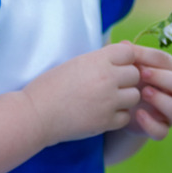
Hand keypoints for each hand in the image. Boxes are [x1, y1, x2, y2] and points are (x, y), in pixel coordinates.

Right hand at [23, 41, 142, 145]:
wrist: (36, 113)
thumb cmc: (50, 85)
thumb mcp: (75, 63)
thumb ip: (100, 58)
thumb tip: (126, 51)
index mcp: (97, 60)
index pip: (129, 52)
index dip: (124, 59)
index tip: (113, 66)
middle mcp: (106, 78)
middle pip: (135, 74)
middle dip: (126, 79)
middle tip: (109, 85)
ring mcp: (108, 101)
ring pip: (134, 96)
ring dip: (124, 98)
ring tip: (106, 100)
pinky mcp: (106, 121)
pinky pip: (126, 116)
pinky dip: (118, 116)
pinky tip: (102, 113)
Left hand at [126, 44, 171, 139]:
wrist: (121, 108)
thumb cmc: (130, 81)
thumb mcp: (128, 68)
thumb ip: (128, 57)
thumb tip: (124, 45)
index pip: (169, 62)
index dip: (151, 57)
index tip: (132, 56)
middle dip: (164, 78)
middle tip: (142, 74)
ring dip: (163, 101)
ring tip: (143, 93)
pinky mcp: (161, 129)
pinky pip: (163, 131)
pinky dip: (151, 124)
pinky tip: (138, 114)